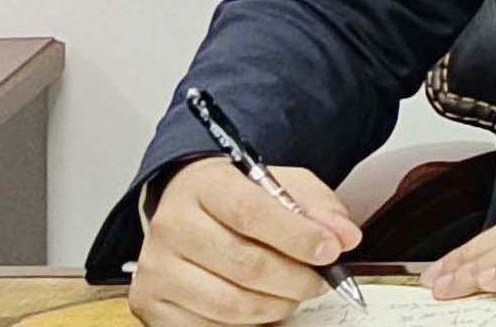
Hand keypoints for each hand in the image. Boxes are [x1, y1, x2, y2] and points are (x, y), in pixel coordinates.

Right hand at [130, 159, 364, 326]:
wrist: (188, 207)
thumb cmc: (236, 196)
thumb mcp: (281, 183)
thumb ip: (316, 206)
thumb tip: (344, 236)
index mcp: (203, 185)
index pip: (251, 213)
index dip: (297, 237)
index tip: (330, 250)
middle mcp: (172, 225)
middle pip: (244, 265)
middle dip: (295, 279)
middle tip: (319, 280)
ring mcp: (157, 268)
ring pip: (230, 304)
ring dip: (276, 306)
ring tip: (292, 292)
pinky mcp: (151, 303)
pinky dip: (246, 324)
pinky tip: (259, 305)